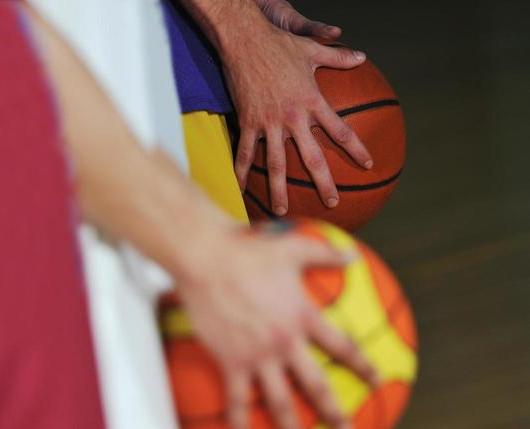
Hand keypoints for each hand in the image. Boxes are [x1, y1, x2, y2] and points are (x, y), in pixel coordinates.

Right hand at [178, 226, 378, 428]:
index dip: (362, 366)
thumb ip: (326, 255)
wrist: (207, 260)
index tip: (376, 382)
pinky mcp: (231, 361)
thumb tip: (354, 255)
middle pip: (316, 385)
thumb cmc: (248, 250)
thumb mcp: (294, 248)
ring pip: (280, 401)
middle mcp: (285, 342)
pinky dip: (238, 421)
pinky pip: (236, 398)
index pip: (341, 347)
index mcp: (303, 317)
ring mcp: (258, 355)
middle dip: (333, 412)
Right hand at [218, 3, 372, 214]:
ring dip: (279, 190)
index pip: (341, 129)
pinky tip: (240, 190)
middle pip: (312, 158)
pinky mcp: (249, 122)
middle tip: (332, 203)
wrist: (244, 39)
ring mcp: (270, 123)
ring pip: (276, 164)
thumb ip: (337, 56)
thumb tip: (361, 56)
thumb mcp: (311, 48)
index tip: (367, 165)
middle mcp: (293, 117)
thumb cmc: (279, 42)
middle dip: (324, 182)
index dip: (356, 148)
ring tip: (282, 211)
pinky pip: (246, 153)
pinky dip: (241, 172)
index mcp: (312, 101)